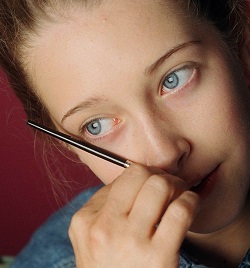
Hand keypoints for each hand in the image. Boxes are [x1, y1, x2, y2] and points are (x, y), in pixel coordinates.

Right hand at [69, 163, 199, 267]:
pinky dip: (190, 202)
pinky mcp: (159, 258)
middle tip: (169, 184)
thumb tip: (136, 179)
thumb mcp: (91, 238)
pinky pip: (180, 211)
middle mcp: (104, 227)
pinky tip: (190, 206)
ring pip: (159, 186)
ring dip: (176, 185)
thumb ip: (106, 205)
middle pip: (140, 174)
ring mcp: (130, 242)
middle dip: (159, 174)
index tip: (152, 183)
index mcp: (85, 220)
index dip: (142, 176)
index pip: (122, 178)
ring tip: (181, 194)